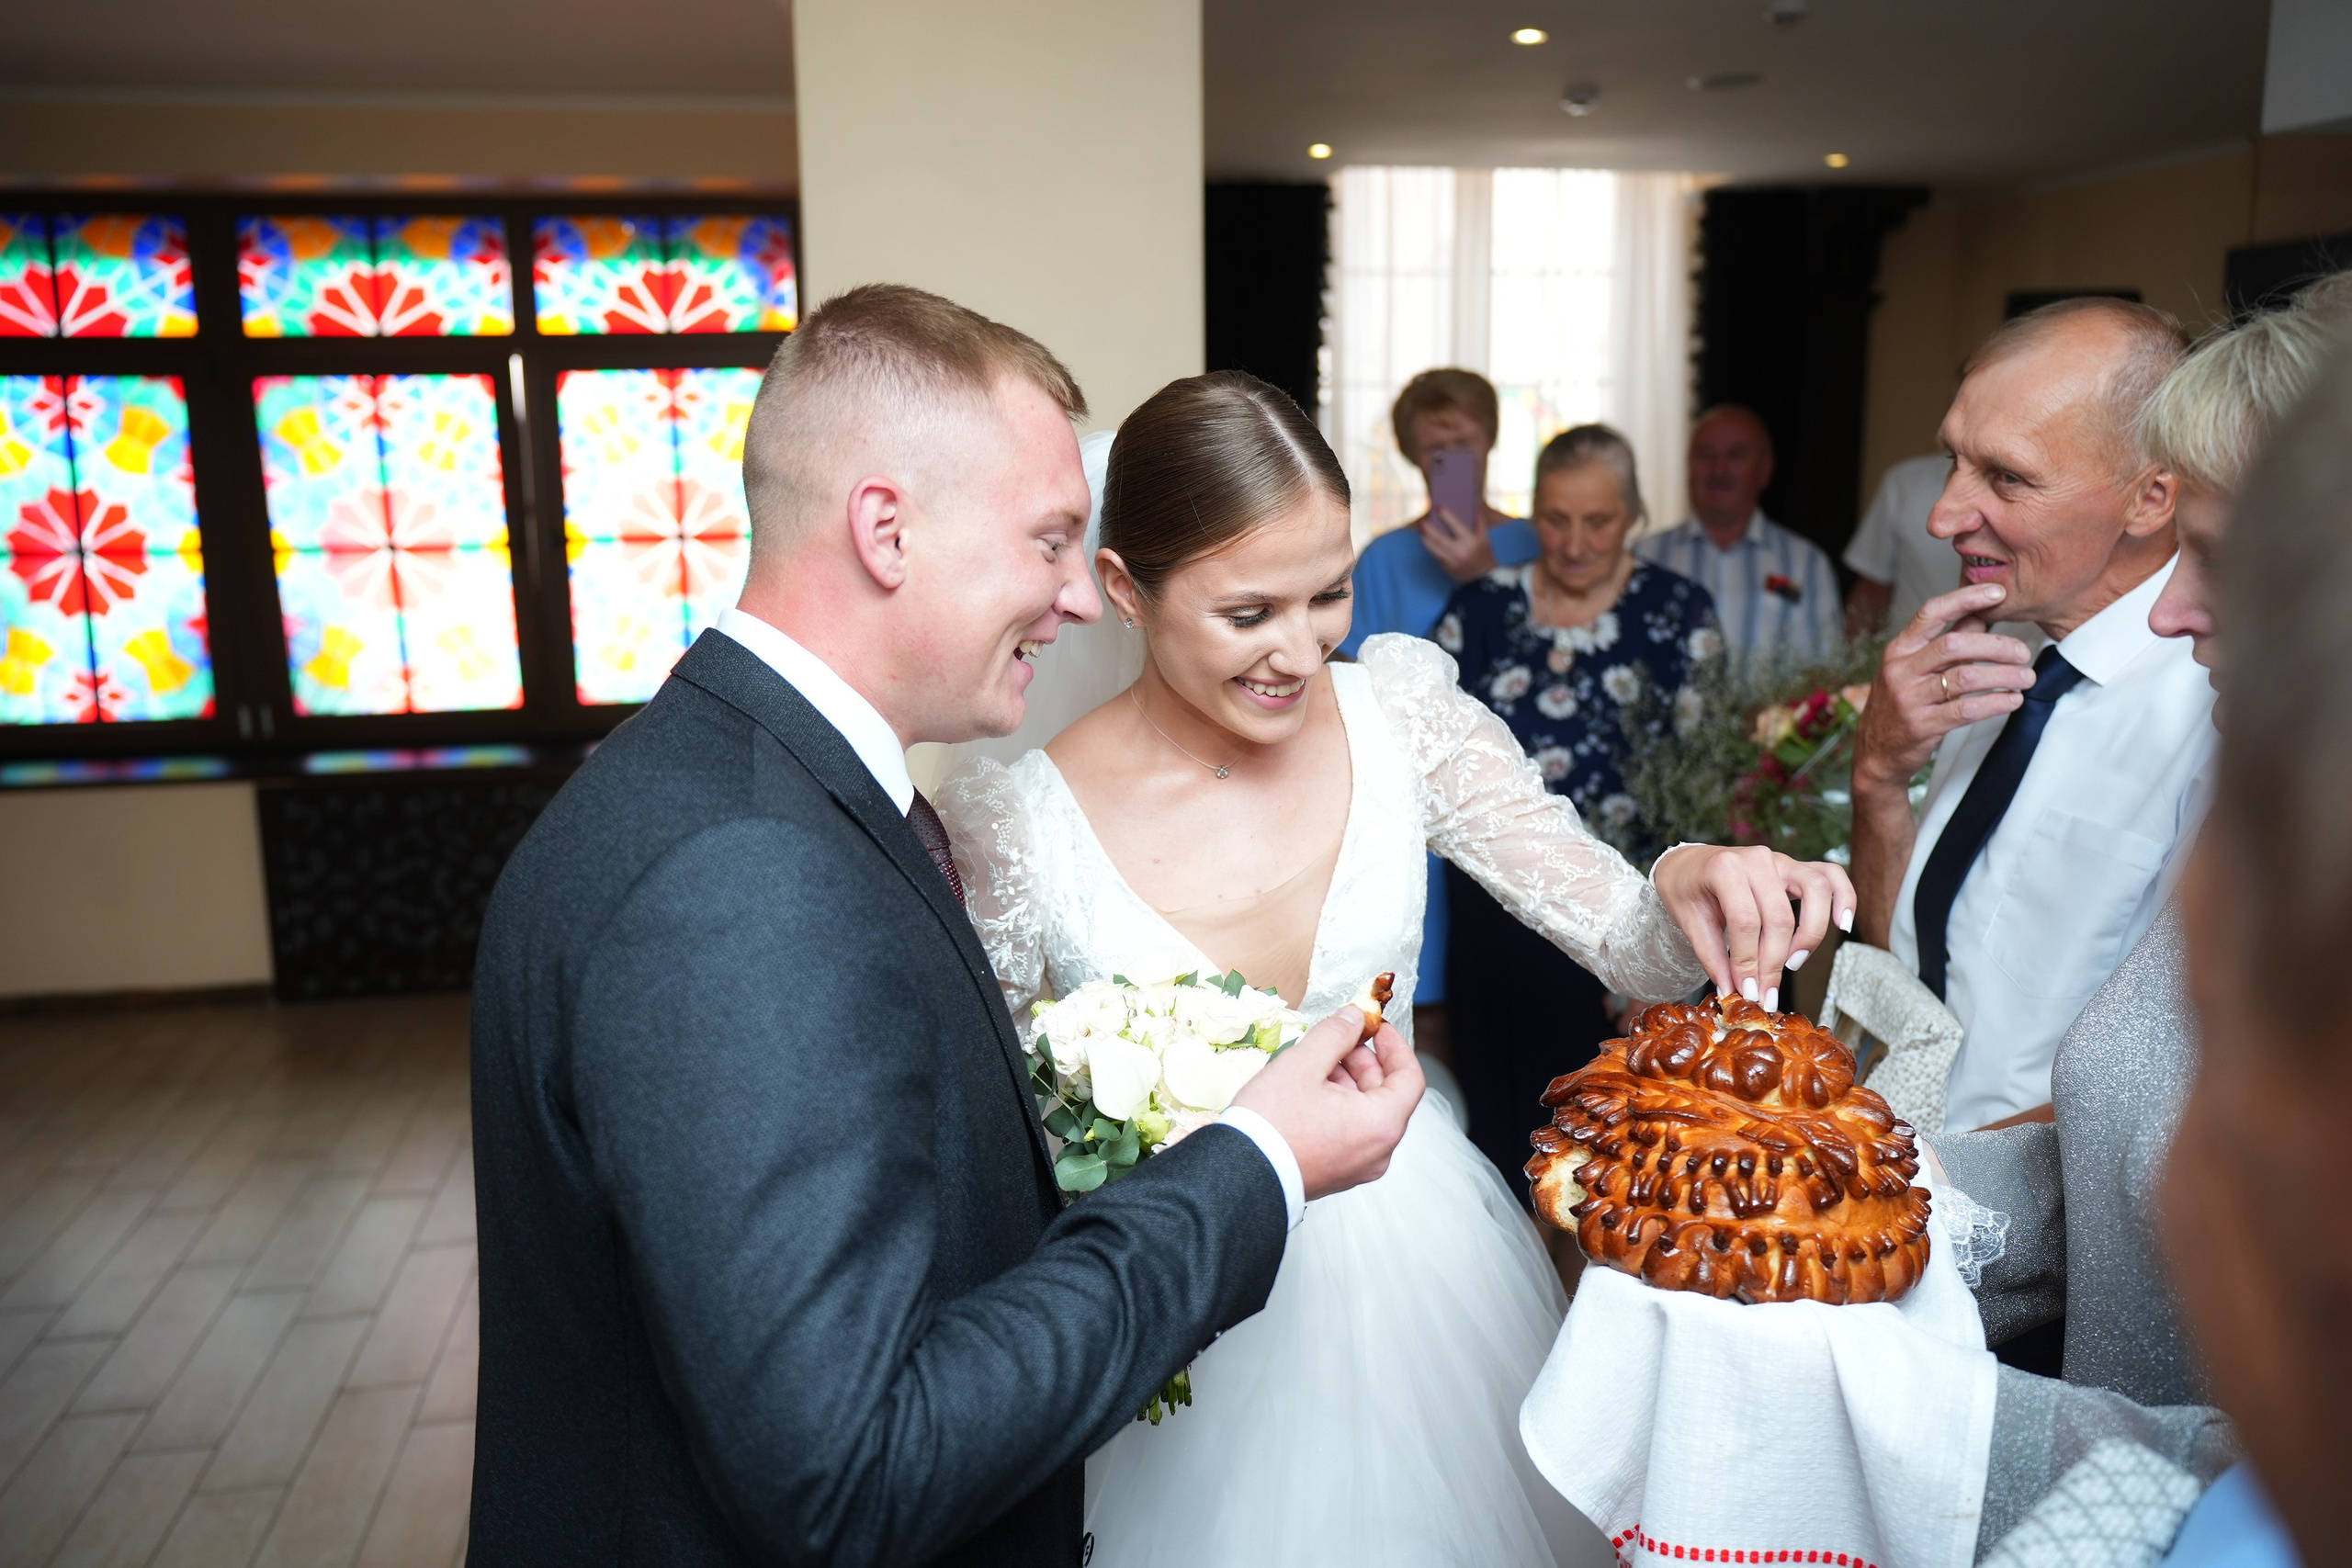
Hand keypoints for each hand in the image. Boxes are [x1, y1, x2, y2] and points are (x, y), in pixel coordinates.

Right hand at [1230, 1007, 1423, 1199]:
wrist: (1240, 1175)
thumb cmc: (1272, 1124)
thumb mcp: (1303, 1064)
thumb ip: (1336, 1034)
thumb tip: (1353, 1017)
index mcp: (1381, 1124)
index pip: (1410, 1078)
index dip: (1395, 1046)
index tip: (1377, 1028)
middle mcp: (1378, 1151)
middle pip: (1387, 1095)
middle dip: (1363, 1061)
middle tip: (1336, 1041)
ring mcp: (1358, 1167)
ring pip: (1366, 1113)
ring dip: (1347, 1083)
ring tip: (1313, 1066)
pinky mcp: (1338, 1173)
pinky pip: (1351, 1132)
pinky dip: (1338, 1107)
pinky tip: (1307, 1092)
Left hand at [1416, 508, 1498, 583]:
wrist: (1483, 578)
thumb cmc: (1484, 556)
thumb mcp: (1485, 539)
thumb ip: (1480, 523)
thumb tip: (1475, 507)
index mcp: (1470, 541)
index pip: (1456, 526)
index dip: (1446, 516)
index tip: (1438, 507)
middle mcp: (1459, 551)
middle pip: (1439, 538)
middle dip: (1428, 528)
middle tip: (1422, 520)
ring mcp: (1451, 561)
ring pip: (1433, 548)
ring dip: (1425, 538)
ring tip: (1420, 530)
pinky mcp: (1446, 568)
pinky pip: (1435, 556)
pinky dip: (1430, 548)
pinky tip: (1426, 541)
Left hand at [1651, 844, 1855, 1009]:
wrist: (1688, 864)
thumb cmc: (1687, 890)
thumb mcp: (1689, 922)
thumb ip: (1713, 957)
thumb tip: (1734, 992)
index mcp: (1724, 867)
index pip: (1745, 921)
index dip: (1748, 962)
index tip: (1747, 992)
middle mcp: (1757, 858)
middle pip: (1779, 916)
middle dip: (1774, 962)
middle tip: (1766, 992)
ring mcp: (1781, 859)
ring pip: (1815, 890)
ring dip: (1811, 933)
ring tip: (1793, 962)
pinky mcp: (1797, 867)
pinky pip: (1832, 876)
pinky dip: (1845, 898)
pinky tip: (1842, 925)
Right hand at [1852, 583, 2036, 793]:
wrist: (1875, 753)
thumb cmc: (1898, 706)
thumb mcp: (1912, 669)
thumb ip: (1946, 643)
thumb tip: (1980, 616)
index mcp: (1899, 649)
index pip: (1932, 613)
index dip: (1965, 599)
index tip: (1997, 593)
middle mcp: (1901, 670)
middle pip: (1955, 645)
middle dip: (1996, 646)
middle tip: (2022, 652)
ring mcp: (1909, 698)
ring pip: (1965, 677)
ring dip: (2003, 675)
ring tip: (2025, 677)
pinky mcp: (1922, 725)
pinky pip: (1966, 709)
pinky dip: (1996, 703)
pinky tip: (2012, 700)